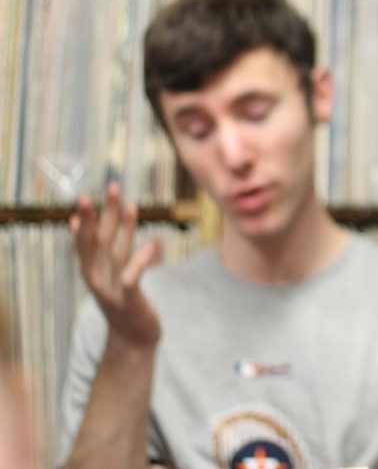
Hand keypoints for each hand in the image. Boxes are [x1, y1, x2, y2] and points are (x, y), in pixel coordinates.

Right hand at [70, 183, 162, 347]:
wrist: (131, 339)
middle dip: (104, 214)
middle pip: (99, 241)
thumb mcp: (102, 274)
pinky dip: (141, 260)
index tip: (84, 197)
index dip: (85, 220)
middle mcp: (96, 278)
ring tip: (131, 205)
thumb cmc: (119, 299)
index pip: (84, 241)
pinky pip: (132, 277)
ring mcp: (111, 289)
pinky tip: (152, 243)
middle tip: (112, 187)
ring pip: (117, 253)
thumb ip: (92, 250)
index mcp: (89, 271)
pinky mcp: (130, 299)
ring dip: (124, 228)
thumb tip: (76, 222)